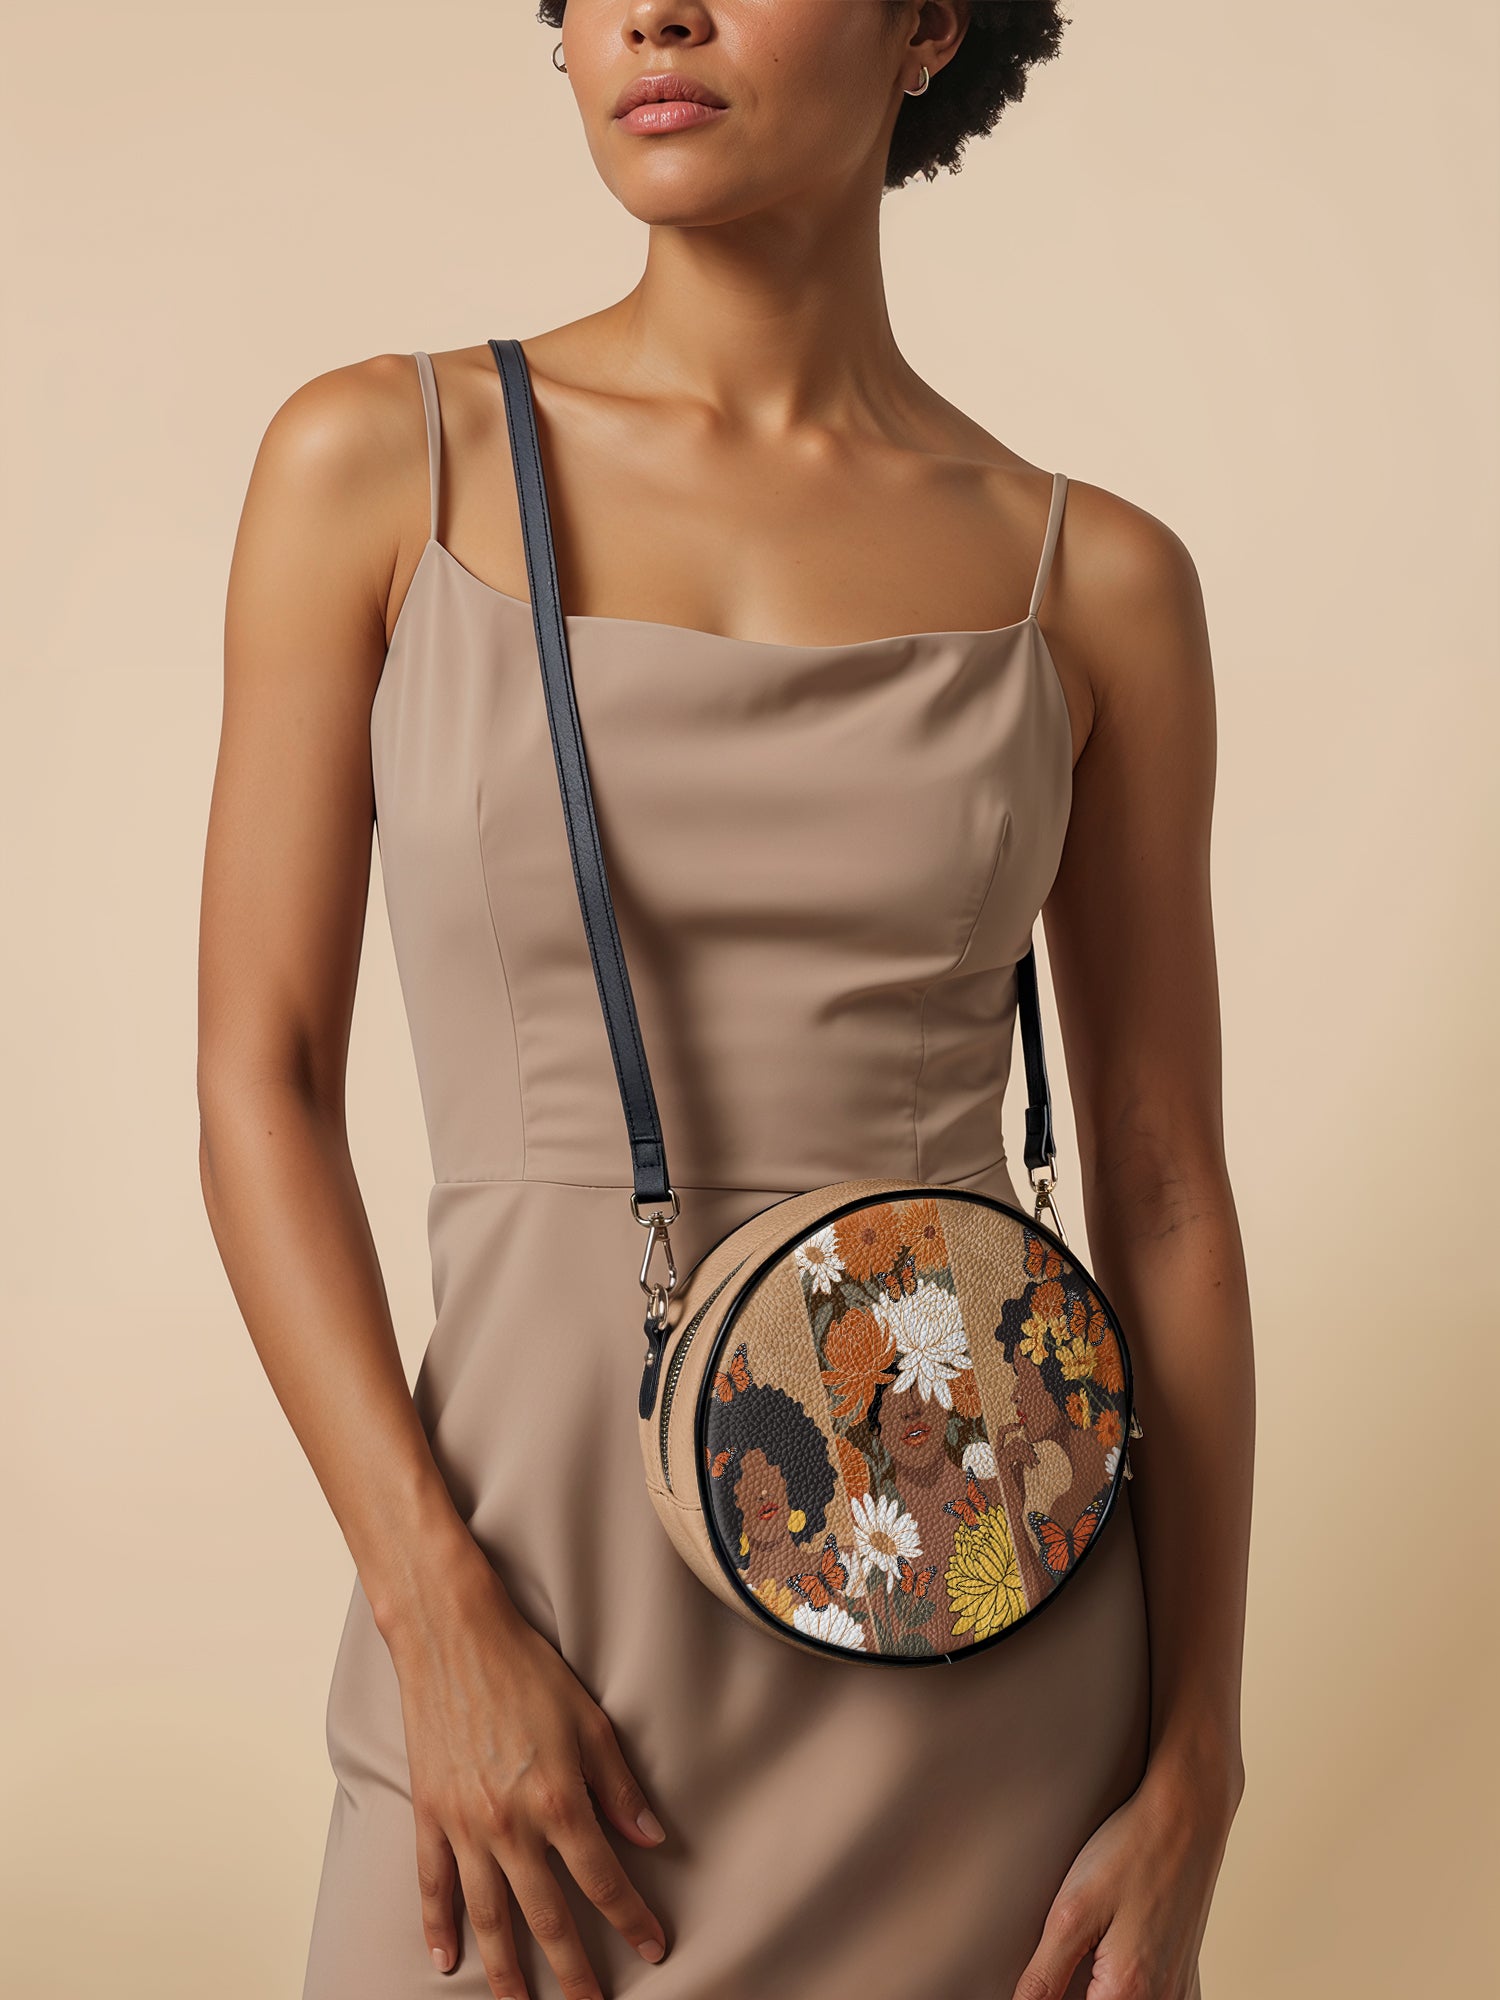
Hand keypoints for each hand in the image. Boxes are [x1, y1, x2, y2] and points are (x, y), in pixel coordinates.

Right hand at [379, 1546, 668, 1997]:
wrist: (454, 1636)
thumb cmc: (526, 1670)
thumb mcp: (591, 1722)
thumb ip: (619, 1787)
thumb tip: (650, 1840)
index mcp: (558, 1800)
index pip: (603, 1880)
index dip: (631, 1920)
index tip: (653, 1949)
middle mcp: (510, 1824)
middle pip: (547, 1916)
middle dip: (573, 1971)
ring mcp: (464, 1824)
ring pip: (489, 1915)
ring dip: (507, 1969)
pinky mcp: (429, 1813)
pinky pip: (433, 1884)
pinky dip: (438, 1925)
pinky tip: (448, 1961)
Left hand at [1009, 1747, 1242, 1999]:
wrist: (1188, 1814)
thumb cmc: (1132, 1851)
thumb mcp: (1071, 1911)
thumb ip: (1044, 1976)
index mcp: (1129, 1994)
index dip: (1050, 1998)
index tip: (1043, 1975)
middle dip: (1073, 1991)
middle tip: (1061, 1958)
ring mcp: (1180, 1993)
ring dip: (1097, 1989)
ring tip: (1085, 1956)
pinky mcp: (1187, 1977)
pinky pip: (1155, 1999)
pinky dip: (1128, 1988)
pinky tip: (1109, 1960)